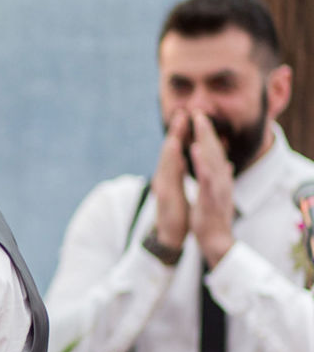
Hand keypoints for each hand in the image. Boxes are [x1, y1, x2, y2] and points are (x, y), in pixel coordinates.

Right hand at [151, 110, 190, 249]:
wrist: (171, 237)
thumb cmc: (178, 216)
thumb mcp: (181, 190)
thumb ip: (182, 173)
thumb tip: (184, 157)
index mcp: (171, 177)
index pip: (177, 151)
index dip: (181, 133)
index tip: (187, 114)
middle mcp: (165, 180)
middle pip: (170, 153)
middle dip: (175, 133)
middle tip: (180, 114)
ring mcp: (164, 189)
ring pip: (167, 164)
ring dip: (171, 146)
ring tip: (176, 129)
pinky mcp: (166, 199)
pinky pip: (171, 180)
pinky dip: (175, 166)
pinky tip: (180, 155)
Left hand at [188, 111, 235, 266]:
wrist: (216, 239)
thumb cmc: (214, 217)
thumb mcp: (216, 192)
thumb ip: (221, 177)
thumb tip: (227, 164)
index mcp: (219, 179)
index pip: (214, 153)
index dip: (208, 136)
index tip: (199, 119)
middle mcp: (221, 180)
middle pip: (214, 151)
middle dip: (206, 131)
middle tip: (198, 112)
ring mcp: (217, 187)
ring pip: (212, 159)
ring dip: (205, 140)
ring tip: (198, 122)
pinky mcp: (210, 197)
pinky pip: (205, 177)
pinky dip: (201, 162)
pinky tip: (195, 150)